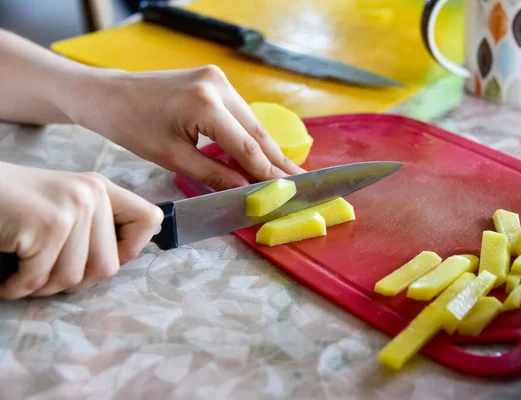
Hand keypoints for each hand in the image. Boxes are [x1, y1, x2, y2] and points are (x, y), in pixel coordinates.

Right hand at [0, 163, 162, 298]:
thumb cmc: (9, 207)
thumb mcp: (62, 208)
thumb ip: (95, 227)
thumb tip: (124, 258)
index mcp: (100, 188)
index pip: (150, 219)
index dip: (131, 248)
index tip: (101, 253)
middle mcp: (92, 193)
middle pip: (108, 267)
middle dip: (71, 282)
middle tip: (41, 271)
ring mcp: (72, 207)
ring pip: (73, 279)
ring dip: (39, 287)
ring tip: (20, 270)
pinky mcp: (48, 225)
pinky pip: (39, 280)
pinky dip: (14, 287)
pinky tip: (4, 274)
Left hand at [72, 65, 303, 189]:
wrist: (109, 95)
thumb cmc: (132, 127)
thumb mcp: (173, 158)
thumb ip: (215, 175)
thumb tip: (247, 192)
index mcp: (206, 104)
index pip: (247, 147)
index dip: (268, 173)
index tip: (287, 191)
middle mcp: (218, 85)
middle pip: (256, 131)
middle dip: (276, 160)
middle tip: (300, 181)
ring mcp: (218, 78)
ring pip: (252, 121)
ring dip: (266, 148)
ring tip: (287, 171)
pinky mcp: (215, 79)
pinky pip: (240, 113)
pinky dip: (250, 135)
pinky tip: (263, 152)